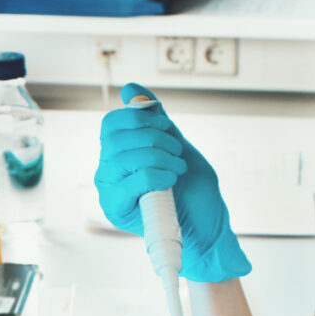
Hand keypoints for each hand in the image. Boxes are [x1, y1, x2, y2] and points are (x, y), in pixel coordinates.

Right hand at [96, 83, 251, 282]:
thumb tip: (131, 88)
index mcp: (118, 153)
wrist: (207, 227)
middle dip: (153, 137)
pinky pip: (131, 180)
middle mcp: (107, 170)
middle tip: (177, 151)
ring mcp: (108, 189)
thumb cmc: (193, 191)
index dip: (137, 117)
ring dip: (159, 156)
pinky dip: (157, 174)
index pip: (111, 124)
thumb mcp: (177, 145)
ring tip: (178, 168)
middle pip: (115, 137)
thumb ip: (155, 119)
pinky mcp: (115, 208)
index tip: (166, 125)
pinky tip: (171, 181)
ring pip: (122, 157)